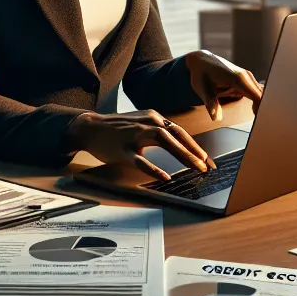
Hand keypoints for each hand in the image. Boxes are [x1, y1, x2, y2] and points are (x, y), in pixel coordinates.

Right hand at [69, 110, 211, 180]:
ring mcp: (135, 135)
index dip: (195, 145)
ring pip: (164, 142)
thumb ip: (159, 131)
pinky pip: (141, 160)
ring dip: (182, 155)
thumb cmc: (117, 129)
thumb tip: (180, 146)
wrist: (89, 127)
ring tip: (195, 167)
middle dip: (194, 151)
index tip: (207, 158)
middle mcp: (147, 123)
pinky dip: (154, 169)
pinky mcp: (123, 150)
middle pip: (176, 134)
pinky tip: (165, 177)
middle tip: (207, 165)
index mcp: (153, 118)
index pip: (179, 131)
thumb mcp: (141, 124)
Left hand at [185, 50, 263, 120]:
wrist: (201, 60)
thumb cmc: (201, 74)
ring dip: (262, 106)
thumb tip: (216, 118)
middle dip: (264, 111)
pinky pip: (257, 93)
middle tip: (262, 125)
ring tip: (260, 120)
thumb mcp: (202, 89)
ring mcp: (248, 78)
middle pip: (264, 96)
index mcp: (238, 78)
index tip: (261, 122)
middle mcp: (246, 76)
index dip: (262, 110)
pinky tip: (254, 110)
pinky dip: (258, 102)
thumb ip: (211, 103)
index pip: (258, 97)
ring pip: (262, 94)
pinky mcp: (246, 81)